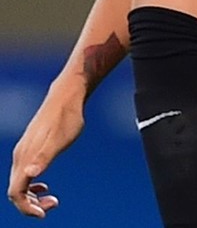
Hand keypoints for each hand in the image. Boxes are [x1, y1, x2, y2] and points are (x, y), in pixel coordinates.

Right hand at [7, 92, 84, 217]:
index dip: (26, 208)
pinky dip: (32, 185)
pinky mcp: (31, 147)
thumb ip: (44, 157)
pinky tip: (44, 185)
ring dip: (32, 197)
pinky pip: (24, 174)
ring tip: (52, 200)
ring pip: (19, 183)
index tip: (45, 213)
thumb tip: (30, 174)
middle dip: (30, 205)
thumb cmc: (67, 116)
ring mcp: (24, 151)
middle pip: (16, 191)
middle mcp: (20, 156)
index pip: (15, 193)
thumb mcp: (60, 139)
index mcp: (25, 157)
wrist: (67, 96)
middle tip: (53, 204)